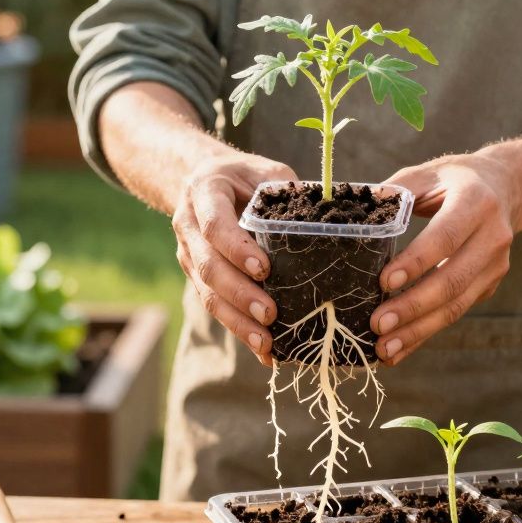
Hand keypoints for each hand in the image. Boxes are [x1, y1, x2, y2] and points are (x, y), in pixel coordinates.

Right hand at [172, 153, 295, 365]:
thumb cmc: (243, 176)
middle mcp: (189, 227)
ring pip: (207, 294)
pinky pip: (216, 307)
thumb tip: (332, 217)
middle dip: (239, 295)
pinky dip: (240, 329)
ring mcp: (189, 255)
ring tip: (265, 342)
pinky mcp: (198, 278)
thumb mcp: (265, 172)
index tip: (263, 269)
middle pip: (208, 267)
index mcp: (205, 193)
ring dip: (237, 321)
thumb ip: (289, 192)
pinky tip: (263, 350)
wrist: (201, 179)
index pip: (214, 224)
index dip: (236, 249)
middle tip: (270, 314)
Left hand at [370, 150, 517, 364]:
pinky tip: (398, 349)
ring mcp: (496, 266)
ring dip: (418, 331)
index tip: (384, 282)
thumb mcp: (425, 175)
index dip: (417, 262)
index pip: (446, 237)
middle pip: (453, 280)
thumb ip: (393, 193)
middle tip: (377, 324)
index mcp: (476, 202)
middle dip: (414, 306)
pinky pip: (455, 313)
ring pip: (456, 305)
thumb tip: (352, 217)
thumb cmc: (452, 181)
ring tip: (384, 349)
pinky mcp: (490, 285)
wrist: (505, 189)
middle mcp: (493, 237)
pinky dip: (424, 333)